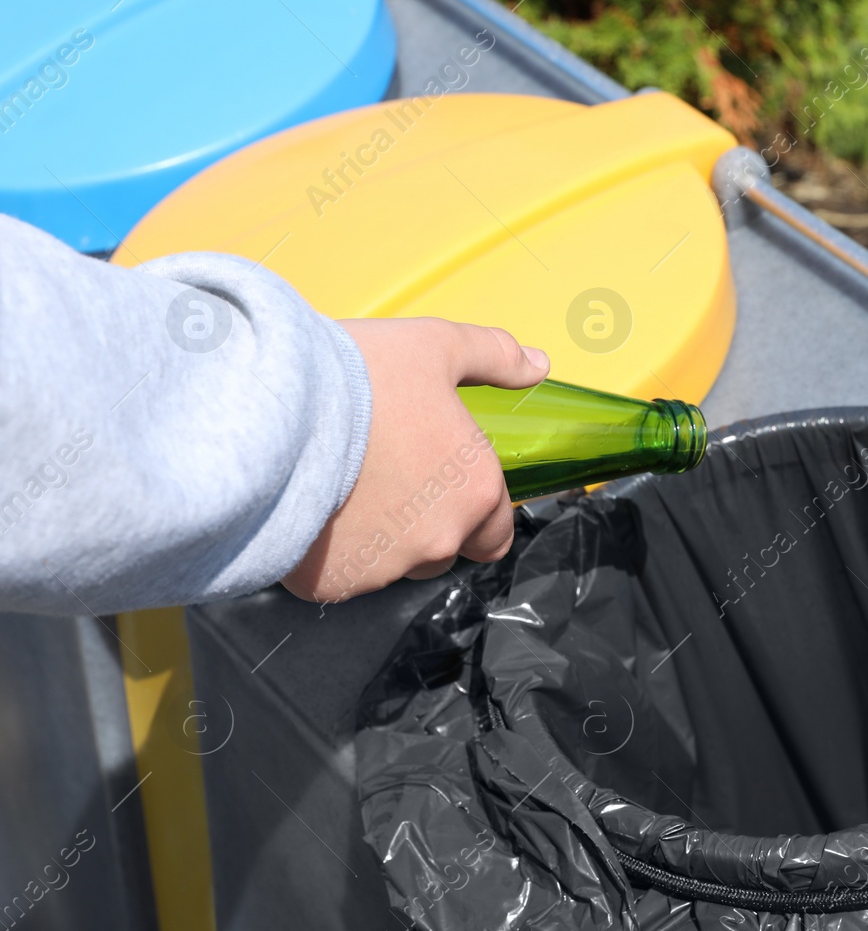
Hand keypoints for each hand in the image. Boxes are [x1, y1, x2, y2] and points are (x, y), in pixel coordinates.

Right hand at [281, 317, 547, 603]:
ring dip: (380, 538)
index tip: (441, 479)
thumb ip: (494, 356)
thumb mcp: (436, 347)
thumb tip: (540, 364)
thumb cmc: (359, 378)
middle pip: (446, 551)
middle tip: (389, 479)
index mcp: (476, 492)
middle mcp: (439, 541)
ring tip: (344, 488)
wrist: (265, 413)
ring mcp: (385, 569)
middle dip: (428, 527)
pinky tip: (311, 507)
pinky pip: (339, 574)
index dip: (475, 508)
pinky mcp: (331, 583)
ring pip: (393, 565)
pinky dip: (331, 550)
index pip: (496, 529)